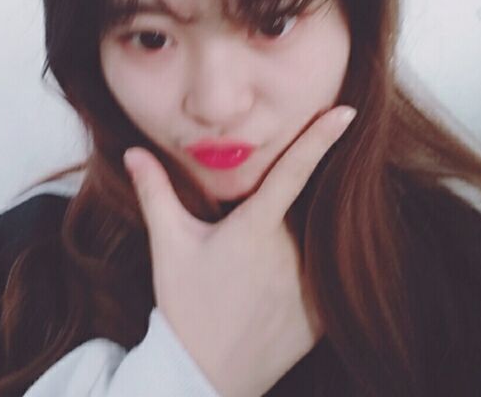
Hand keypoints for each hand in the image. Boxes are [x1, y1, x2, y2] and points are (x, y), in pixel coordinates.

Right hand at [124, 106, 356, 396]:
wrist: (203, 376)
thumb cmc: (185, 305)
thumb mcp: (169, 244)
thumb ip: (155, 191)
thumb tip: (134, 152)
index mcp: (253, 229)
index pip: (292, 172)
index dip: (320, 138)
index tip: (347, 112)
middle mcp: (290, 252)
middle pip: (301, 208)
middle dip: (282, 213)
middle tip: (248, 250)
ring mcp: (309, 286)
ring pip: (312, 242)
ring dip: (293, 244)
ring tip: (254, 280)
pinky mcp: (321, 316)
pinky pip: (324, 279)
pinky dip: (307, 275)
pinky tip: (272, 296)